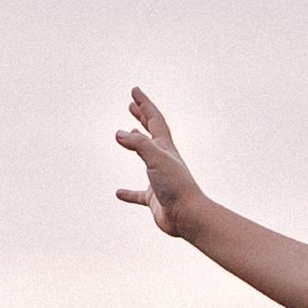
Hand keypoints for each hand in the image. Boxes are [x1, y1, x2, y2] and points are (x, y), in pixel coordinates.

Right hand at [115, 86, 200, 234]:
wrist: (188, 216)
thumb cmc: (176, 186)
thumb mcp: (156, 159)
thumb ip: (138, 144)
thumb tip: (119, 133)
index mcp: (166, 148)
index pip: (154, 120)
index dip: (145, 104)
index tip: (135, 91)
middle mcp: (164, 161)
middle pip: (152, 134)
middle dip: (142, 117)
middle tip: (132, 105)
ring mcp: (160, 179)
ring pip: (146, 159)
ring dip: (137, 146)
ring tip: (125, 137)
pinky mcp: (155, 199)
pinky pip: (139, 194)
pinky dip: (129, 193)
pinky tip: (119, 193)